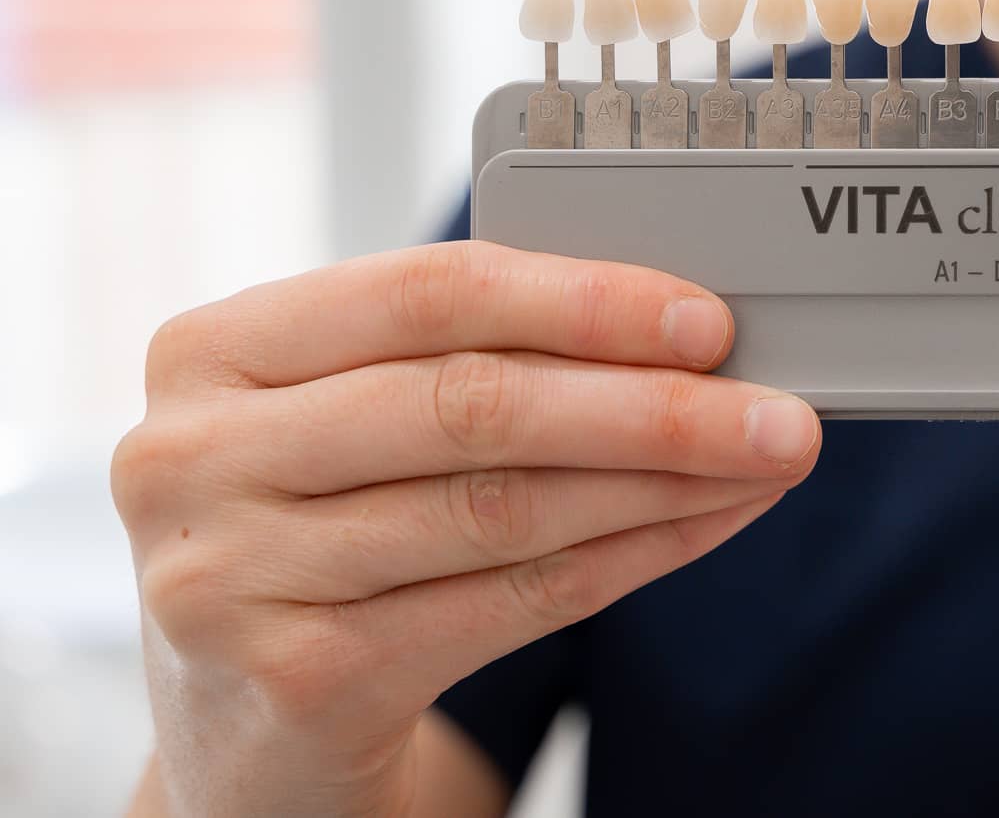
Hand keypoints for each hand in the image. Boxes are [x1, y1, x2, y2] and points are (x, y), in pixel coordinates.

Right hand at [111, 241, 819, 817]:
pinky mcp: (297, 680)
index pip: (428, 294)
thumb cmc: (323, 531)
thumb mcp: (349, 422)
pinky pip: (511, 602)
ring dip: (664, 483)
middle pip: (473, 405)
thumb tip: (680, 333)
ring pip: (503, 508)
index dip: (583, 302)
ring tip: (764, 462)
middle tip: (778, 410)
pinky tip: (705, 526)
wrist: (242, 729)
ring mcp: (231, 576)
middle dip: (651, 404)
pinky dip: (630, 558)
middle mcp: (195, 456)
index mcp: (214, 350)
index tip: (707, 319)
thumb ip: (468, 360)